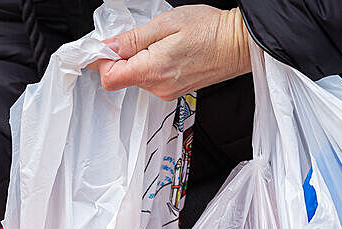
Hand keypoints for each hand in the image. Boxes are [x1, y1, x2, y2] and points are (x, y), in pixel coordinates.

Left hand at [93, 6, 250, 100]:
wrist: (240, 44)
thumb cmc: (210, 30)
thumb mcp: (166, 24)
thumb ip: (132, 39)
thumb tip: (107, 46)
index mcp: (153, 70)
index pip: (109, 77)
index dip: (101, 60)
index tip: (102, 46)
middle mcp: (157, 87)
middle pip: (120, 77)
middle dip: (119, 57)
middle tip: (136, 37)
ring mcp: (165, 92)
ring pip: (134, 78)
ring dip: (136, 60)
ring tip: (158, 43)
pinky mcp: (171, 91)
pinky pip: (149, 79)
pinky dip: (149, 65)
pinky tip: (165, 51)